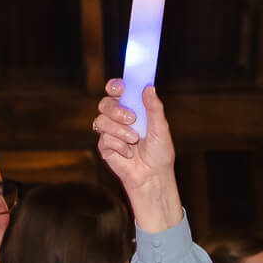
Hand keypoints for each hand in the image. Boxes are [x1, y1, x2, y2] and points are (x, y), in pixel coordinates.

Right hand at [93, 81, 183, 231]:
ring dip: (120, 130)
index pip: (117, 91)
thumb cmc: (159, 153)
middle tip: (132, 119)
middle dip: (116, 110)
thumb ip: (154, 108)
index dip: (115, 86)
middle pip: (105, 103)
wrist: (153, 176)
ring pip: (101, 120)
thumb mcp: (161, 128)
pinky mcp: (104, 146)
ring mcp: (109, 132)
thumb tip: (149, 87)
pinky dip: (119, 146)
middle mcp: (118, 118)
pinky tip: (129, 153)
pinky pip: (104, 139)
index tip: (121, 87)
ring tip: (134, 140)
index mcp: (132, 108)